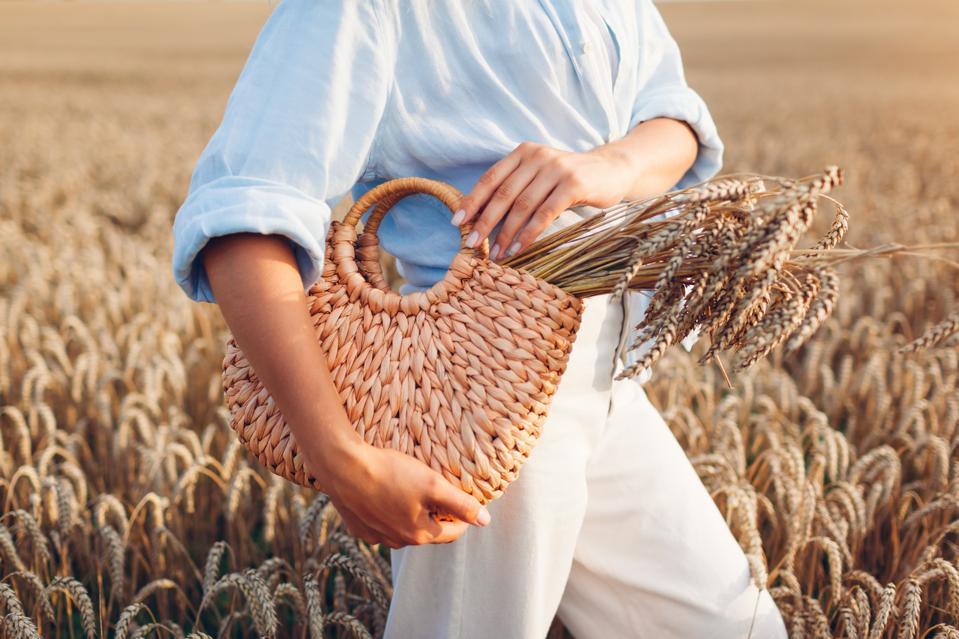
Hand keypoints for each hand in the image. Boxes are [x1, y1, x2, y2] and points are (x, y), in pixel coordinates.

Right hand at [308, 438, 490, 548]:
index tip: (462, 499)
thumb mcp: (433, 484)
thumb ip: (461, 504)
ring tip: (411, 490)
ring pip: (403, 528)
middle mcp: (397, 542)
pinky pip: (381, 523)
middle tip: (437, 492)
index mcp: (419, 534)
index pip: (452, 533)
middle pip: (427, 531)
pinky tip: (385, 493)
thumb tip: (485, 520)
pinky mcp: (358, 527)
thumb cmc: (390, 474)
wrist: (343, 468)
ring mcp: (375, 536)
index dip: (462, 516)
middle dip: (436, 515)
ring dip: (411, 514)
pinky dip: (388, 512)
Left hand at [452, 141, 637, 259]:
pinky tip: (518, 249)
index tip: (457, 222)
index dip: (472, 201)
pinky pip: (544, 214)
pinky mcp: (573, 185)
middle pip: (503, 194)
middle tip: (471, 244)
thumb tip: (482, 218)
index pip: (490, 178)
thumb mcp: (540, 175)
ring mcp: (556, 169)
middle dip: (484, 222)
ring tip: (496, 254)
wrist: (612, 170)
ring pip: (522, 206)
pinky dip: (528, 234)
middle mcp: (537, 156)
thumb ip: (516, 187)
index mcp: (523, 152)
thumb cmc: (570, 178)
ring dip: (506, 234)